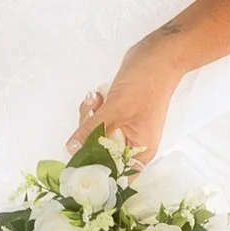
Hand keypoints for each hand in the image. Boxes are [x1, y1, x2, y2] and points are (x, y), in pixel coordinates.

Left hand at [73, 35, 183, 167]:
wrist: (157, 54)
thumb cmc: (146, 84)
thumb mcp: (116, 109)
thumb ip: (92, 131)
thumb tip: (72, 150)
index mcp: (141, 151)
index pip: (115, 175)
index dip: (95, 173)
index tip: (75, 165)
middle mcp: (133, 144)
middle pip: (100, 155)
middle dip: (88, 136)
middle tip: (90, 113)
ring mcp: (125, 129)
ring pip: (95, 136)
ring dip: (90, 118)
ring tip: (95, 100)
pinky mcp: (118, 115)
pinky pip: (98, 121)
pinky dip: (94, 110)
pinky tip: (97, 96)